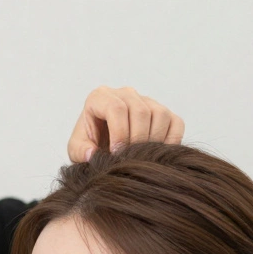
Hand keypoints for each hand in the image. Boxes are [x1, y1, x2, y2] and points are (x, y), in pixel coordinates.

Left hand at [67, 86, 184, 162]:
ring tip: (141, 157)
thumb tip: (92, 154)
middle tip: (129, 159)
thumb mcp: (77, 150)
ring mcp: (147, 101)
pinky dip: (171, 140)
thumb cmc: (90, 145)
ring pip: (160, 114)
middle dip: (136, 139)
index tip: (116, 153)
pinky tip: (157, 154)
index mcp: (101, 97)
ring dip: (153, 140)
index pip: (116, 107)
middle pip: (140, 111)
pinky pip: (175, 122)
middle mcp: (125, 94)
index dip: (119, 132)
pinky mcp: (163, 113)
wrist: (103, 146)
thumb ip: (80, 151)